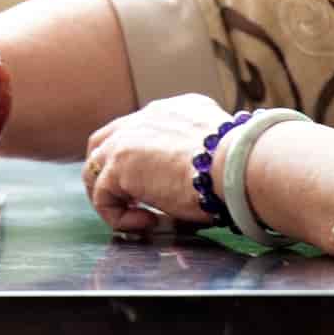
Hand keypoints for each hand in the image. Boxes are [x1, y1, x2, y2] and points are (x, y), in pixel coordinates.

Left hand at [82, 93, 233, 235]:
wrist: (235, 164)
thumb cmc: (238, 167)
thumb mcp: (215, 154)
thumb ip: (196, 161)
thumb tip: (190, 192)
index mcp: (171, 111)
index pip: (140, 130)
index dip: (140, 159)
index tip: (159, 186)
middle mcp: (145, 118)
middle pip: (105, 140)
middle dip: (109, 170)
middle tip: (130, 199)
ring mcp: (127, 138)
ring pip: (95, 167)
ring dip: (113, 196)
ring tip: (140, 217)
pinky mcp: (118, 164)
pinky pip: (102, 196)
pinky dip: (118, 216)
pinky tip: (148, 223)